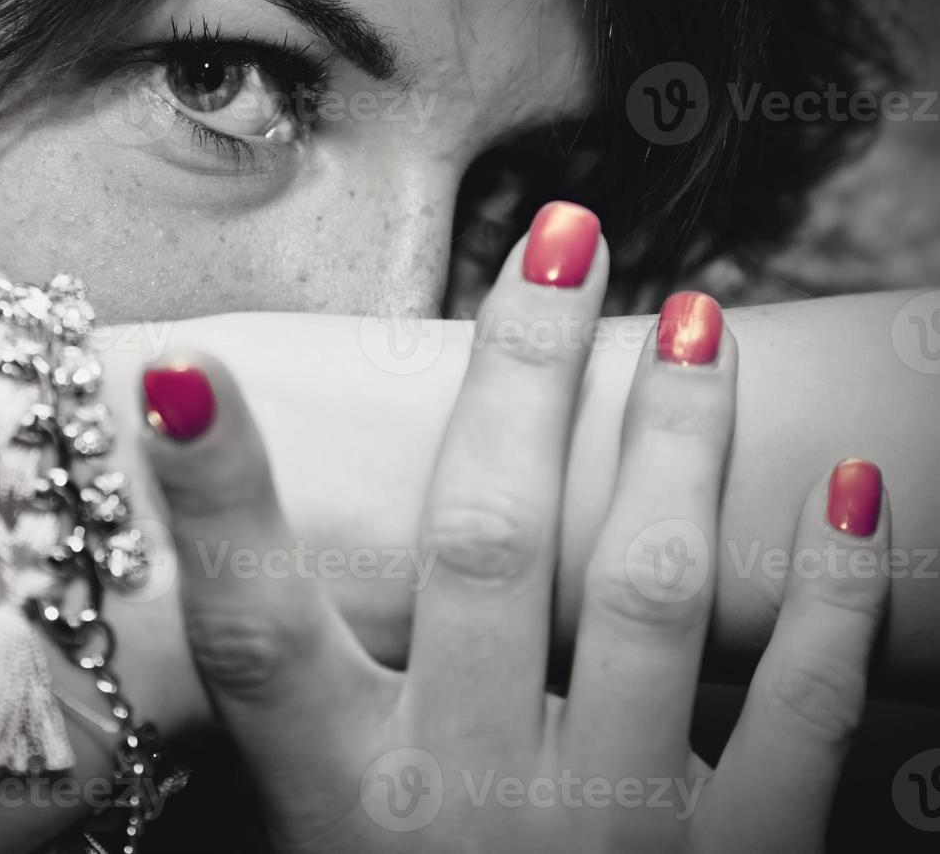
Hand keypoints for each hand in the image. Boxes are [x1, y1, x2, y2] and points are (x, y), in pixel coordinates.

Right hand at [145, 204, 891, 851]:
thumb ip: (299, 728)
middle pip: (475, 551)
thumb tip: (232, 578)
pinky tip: (847, 484)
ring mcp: (609, 832)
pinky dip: (827, 592)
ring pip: (637, 590)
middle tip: (561, 239)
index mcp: (338, 803)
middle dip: (512, 381)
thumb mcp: (319, 850)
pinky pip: (796, 711)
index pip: (251, 630)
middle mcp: (461, 802)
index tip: (186, 373)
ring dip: (665, 439)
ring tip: (691, 316)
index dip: (215, 500)